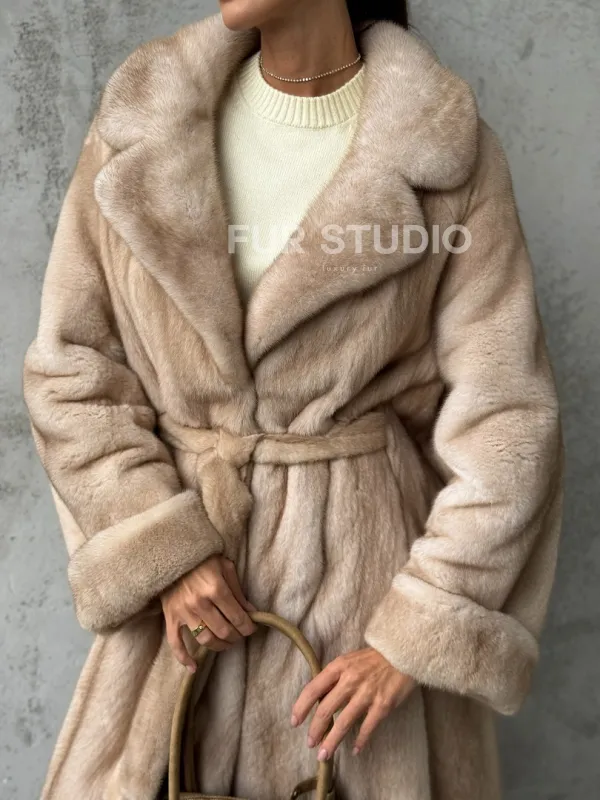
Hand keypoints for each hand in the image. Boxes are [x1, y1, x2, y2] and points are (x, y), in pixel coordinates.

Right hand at [160, 554, 257, 672]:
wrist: (173, 554)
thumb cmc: (203, 559)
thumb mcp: (225, 567)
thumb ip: (238, 591)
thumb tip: (252, 612)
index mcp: (216, 589)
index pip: (237, 617)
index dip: (248, 627)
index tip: (252, 628)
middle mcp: (200, 603)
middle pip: (224, 631)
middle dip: (237, 637)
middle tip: (240, 634)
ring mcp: (184, 612)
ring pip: (206, 640)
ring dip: (220, 646)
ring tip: (227, 643)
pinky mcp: (171, 617)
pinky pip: (176, 643)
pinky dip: (184, 658)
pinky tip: (194, 668)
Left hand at [290, 647, 415, 760]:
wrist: (402, 653)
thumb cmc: (374, 658)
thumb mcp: (349, 660)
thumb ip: (335, 677)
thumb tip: (318, 699)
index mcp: (339, 667)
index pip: (313, 689)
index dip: (301, 707)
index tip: (295, 722)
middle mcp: (350, 680)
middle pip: (325, 710)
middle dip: (315, 730)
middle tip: (310, 744)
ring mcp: (367, 693)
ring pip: (343, 723)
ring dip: (332, 741)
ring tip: (324, 755)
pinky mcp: (383, 705)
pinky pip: (367, 727)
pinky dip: (360, 741)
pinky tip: (355, 750)